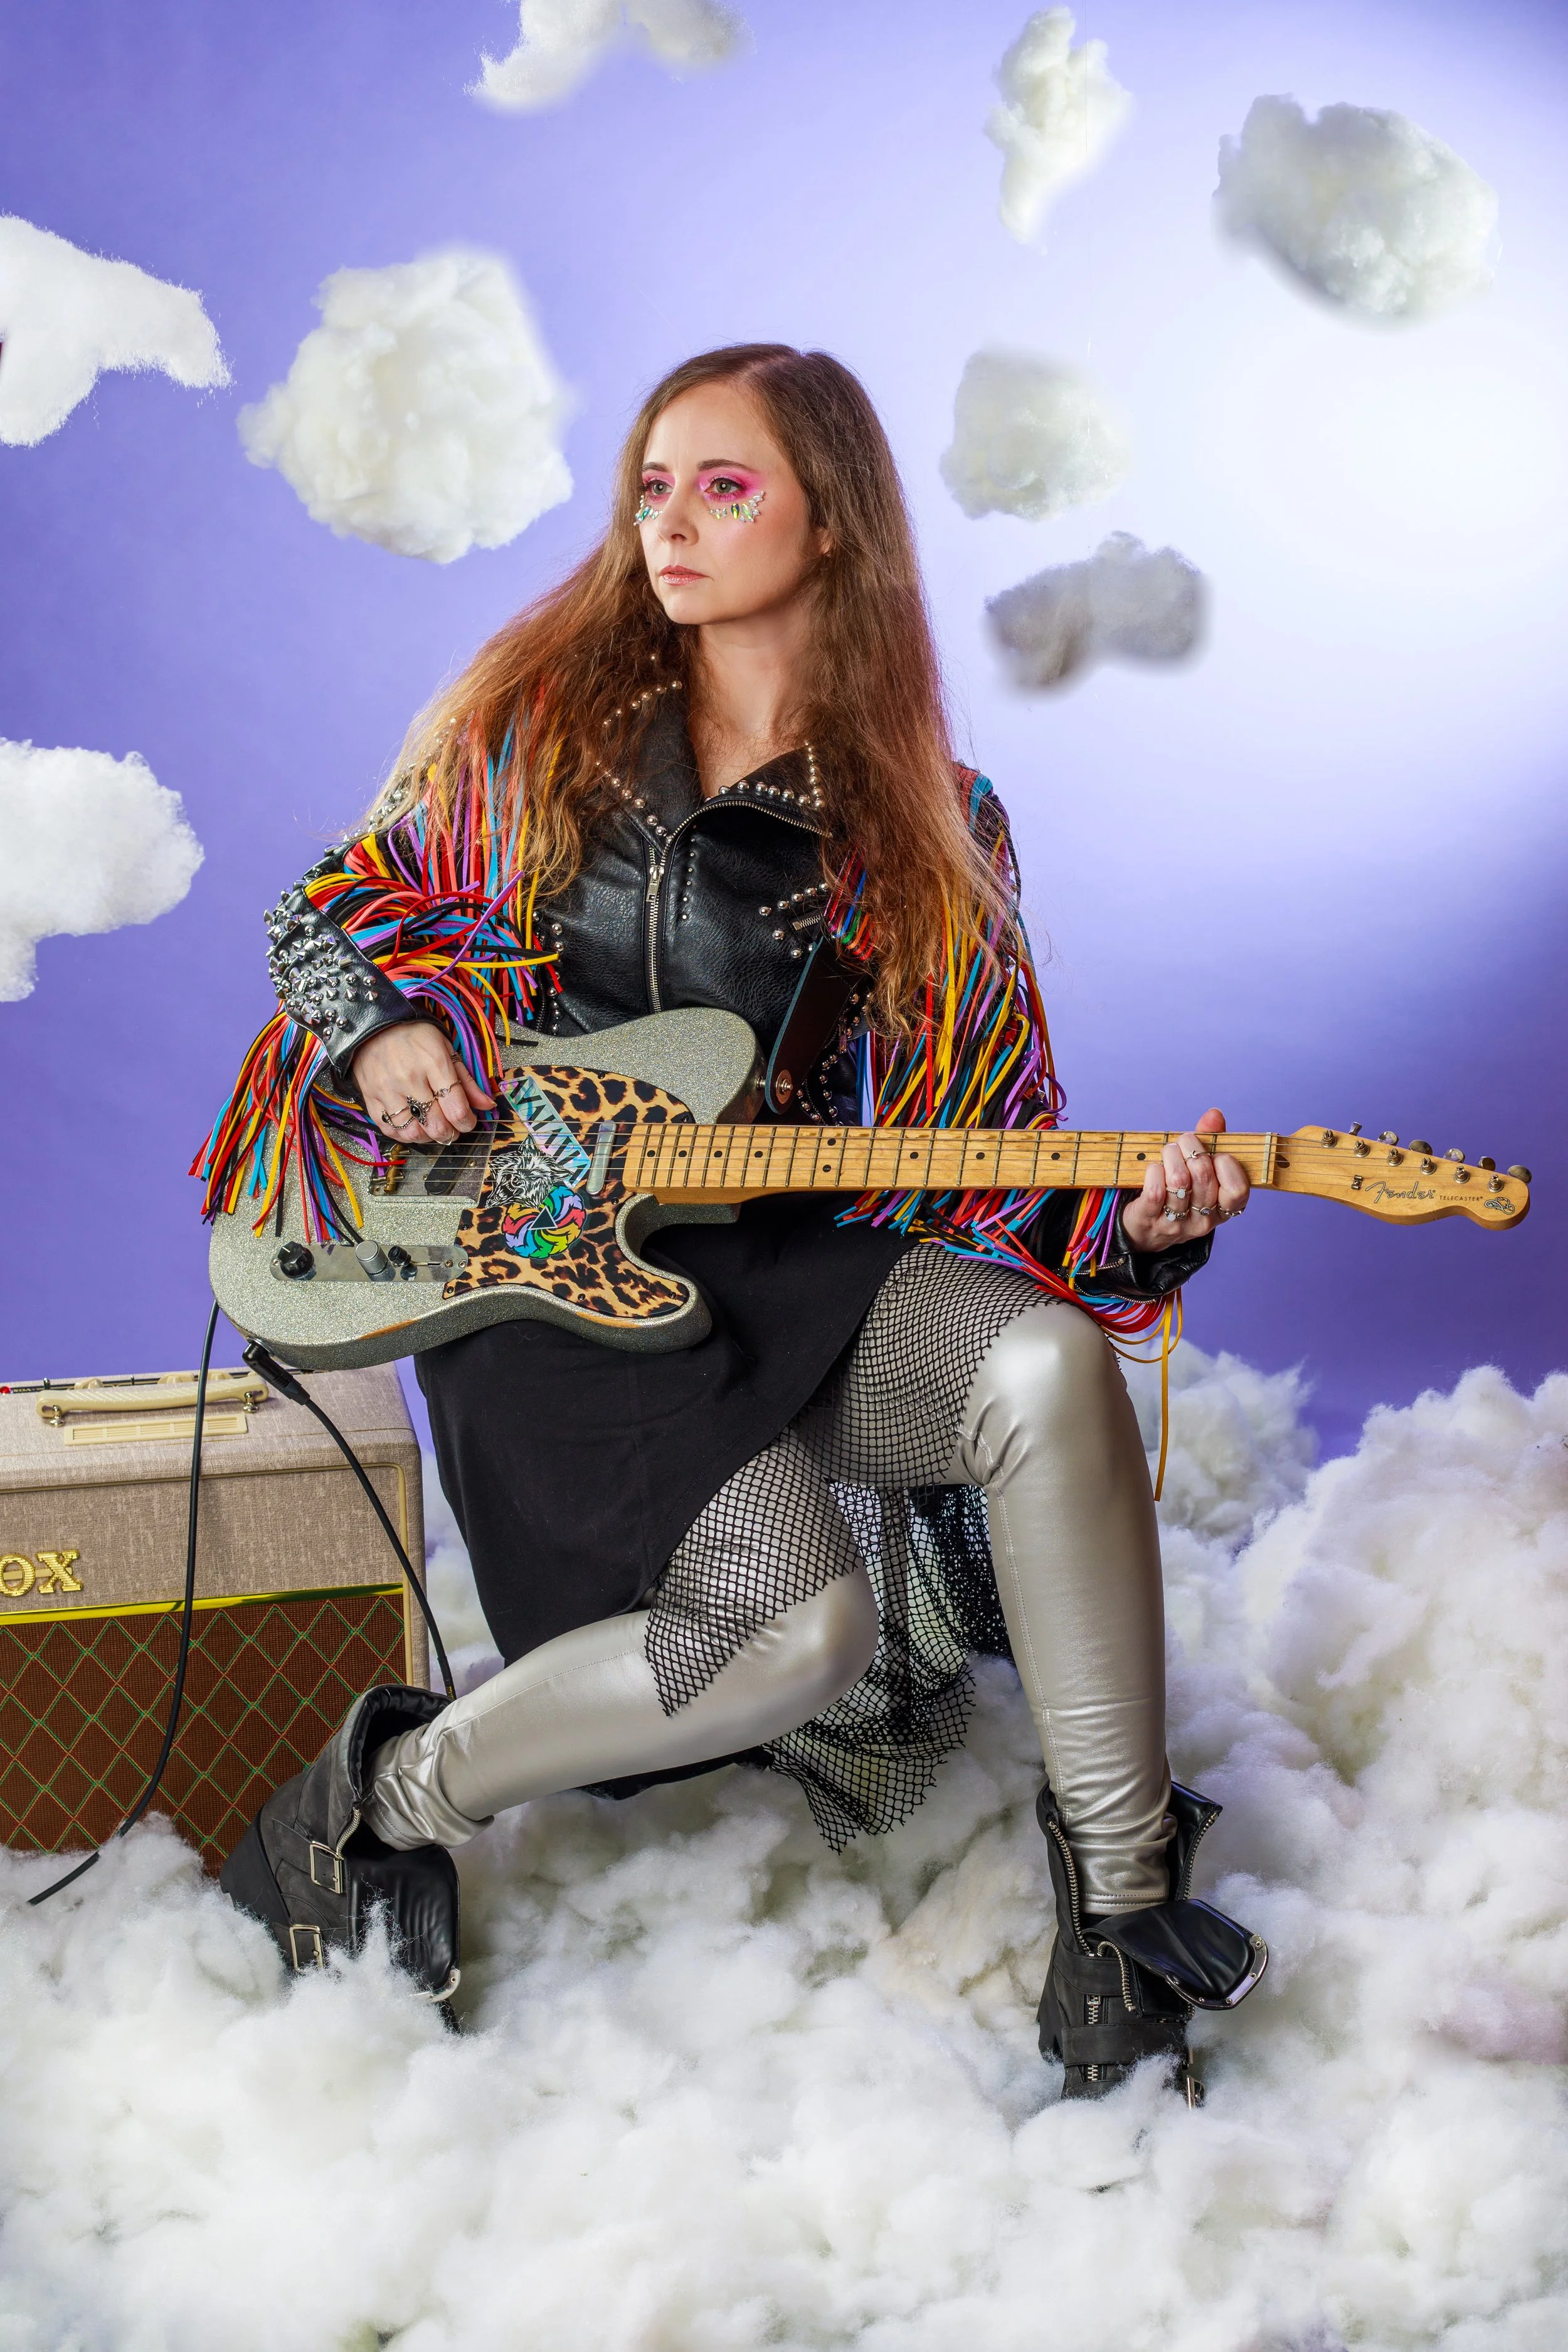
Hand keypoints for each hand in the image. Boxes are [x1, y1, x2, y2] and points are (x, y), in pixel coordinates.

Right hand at [353, 1020, 494, 1147]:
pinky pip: (389, 1129)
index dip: (467, 1123)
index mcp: (434, 1063)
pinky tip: (413, 1128)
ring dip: (428, 1137)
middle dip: (450, 1134)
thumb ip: (466, 1080)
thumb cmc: (414, 1036)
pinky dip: (404, 1135)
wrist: (375, 1025)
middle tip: (452, 1129)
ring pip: (412, 1132)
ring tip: (432, 1129)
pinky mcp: (371, 1097)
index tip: (468, 1121)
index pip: (456, 1109)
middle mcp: (410, 1079)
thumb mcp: (446, 1049)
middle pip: (436, 1125)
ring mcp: (388, 1090)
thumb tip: (487, 1105)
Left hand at [1119, 1108, 1249, 1252]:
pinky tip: (1154, 1168)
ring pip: (1179, 1180)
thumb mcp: (1200, 1169)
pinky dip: (1154, 1170)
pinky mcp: (1150, 1220)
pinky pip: (1155, 1190)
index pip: (1237, 1190)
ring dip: (1171, 1156)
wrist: (1146, 1228)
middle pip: (1204, 1175)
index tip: (1214, 1154)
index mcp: (1223, 1209)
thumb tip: (1214, 1114)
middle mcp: (1203, 1220)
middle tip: (1184, 1142)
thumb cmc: (1179, 1191)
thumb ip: (1211, 1141)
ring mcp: (1177, 1223)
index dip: (1226, 1165)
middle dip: (1192, 1148)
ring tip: (1169, 1152)